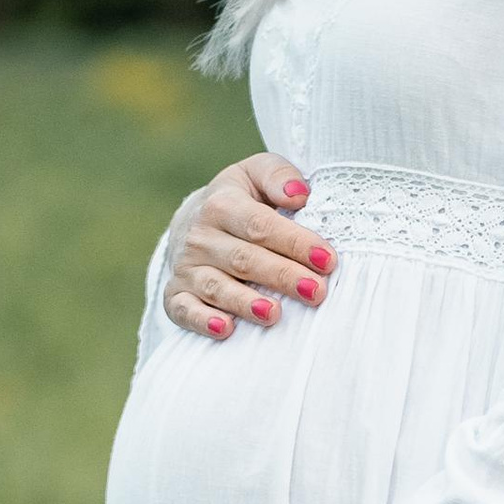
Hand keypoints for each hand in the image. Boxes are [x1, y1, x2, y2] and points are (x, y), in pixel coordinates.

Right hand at [162, 150, 335, 340]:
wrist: (191, 222)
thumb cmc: (240, 200)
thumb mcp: (256, 174)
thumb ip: (279, 176)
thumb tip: (299, 195)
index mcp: (221, 204)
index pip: (260, 225)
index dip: (294, 242)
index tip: (327, 259)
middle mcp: (200, 237)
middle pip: (244, 259)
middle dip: (282, 276)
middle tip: (316, 292)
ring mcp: (187, 268)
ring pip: (217, 287)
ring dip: (245, 303)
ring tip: (274, 314)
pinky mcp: (176, 295)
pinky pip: (184, 310)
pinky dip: (203, 321)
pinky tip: (226, 329)